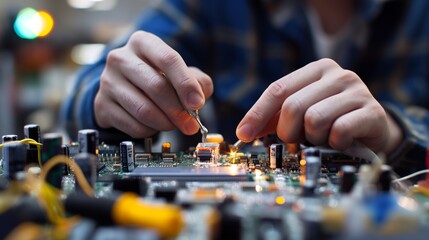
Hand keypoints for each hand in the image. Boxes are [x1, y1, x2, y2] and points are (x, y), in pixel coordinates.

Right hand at [94, 31, 212, 137]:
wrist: (123, 87)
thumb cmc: (157, 76)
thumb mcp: (180, 72)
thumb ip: (197, 82)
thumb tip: (198, 100)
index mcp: (142, 42)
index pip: (168, 59)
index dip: (185, 84)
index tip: (198, 103)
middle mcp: (120, 58)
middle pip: (156, 87)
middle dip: (178, 110)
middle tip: (191, 124)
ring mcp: (108, 82)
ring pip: (143, 110)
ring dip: (165, 123)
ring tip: (174, 124)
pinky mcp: (101, 105)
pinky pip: (132, 125)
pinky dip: (150, 130)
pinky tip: (154, 125)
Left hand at [236, 58, 401, 152]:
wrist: (372, 129)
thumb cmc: (332, 120)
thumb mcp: (302, 113)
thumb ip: (275, 118)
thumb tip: (245, 131)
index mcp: (316, 70)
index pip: (278, 89)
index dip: (257, 114)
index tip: (243, 134)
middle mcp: (337, 74)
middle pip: (293, 106)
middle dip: (287, 131)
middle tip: (296, 140)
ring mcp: (357, 91)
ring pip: (314, 119)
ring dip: (313, 138)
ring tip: (323, 137)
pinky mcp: (373, 112)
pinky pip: (339, 131)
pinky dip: (334, 143)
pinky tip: (340, 142)